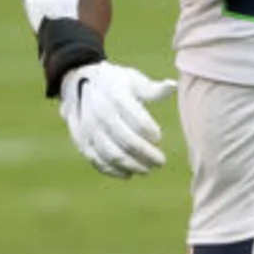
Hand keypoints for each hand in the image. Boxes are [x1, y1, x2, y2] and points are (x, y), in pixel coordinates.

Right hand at [58, 61, 178, 178]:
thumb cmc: (116, 83)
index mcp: (117, 96)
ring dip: (132, 166)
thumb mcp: (133, 80)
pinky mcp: (82, 141)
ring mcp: (90, 129)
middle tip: (160, 161)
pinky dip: (114, 171)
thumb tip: (172, 85)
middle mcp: (101, 113)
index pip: (140, 122)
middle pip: (128, 141)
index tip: (158, 137)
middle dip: (147, 155)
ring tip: (147, 169)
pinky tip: (129, 173)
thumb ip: (152, 89)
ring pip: (113, 154)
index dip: (152, 133)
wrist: (81, 83)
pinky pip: (97, 161)